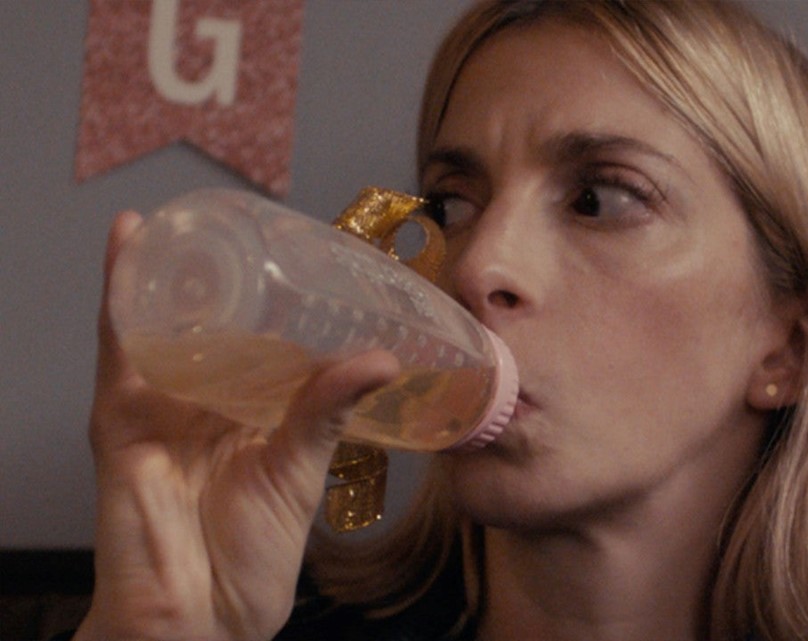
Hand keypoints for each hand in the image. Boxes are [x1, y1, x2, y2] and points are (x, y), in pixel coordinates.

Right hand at [75, 211, 399, 640]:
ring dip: (165, 265)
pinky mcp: (122, 417)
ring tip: (182, 211)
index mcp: (252, 410)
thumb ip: (330, 411)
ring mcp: (161, 404)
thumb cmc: (251, 556)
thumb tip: (381, 359)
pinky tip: (130, 241)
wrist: (202, 615)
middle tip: (244, 217)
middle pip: (207, 321)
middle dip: (219, 271)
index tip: (302, 249)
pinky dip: (121, 290)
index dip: (276, 296)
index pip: (262, 338)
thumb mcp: (300, 471)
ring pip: (160, 321)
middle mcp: (204, 399)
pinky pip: (118, 344)